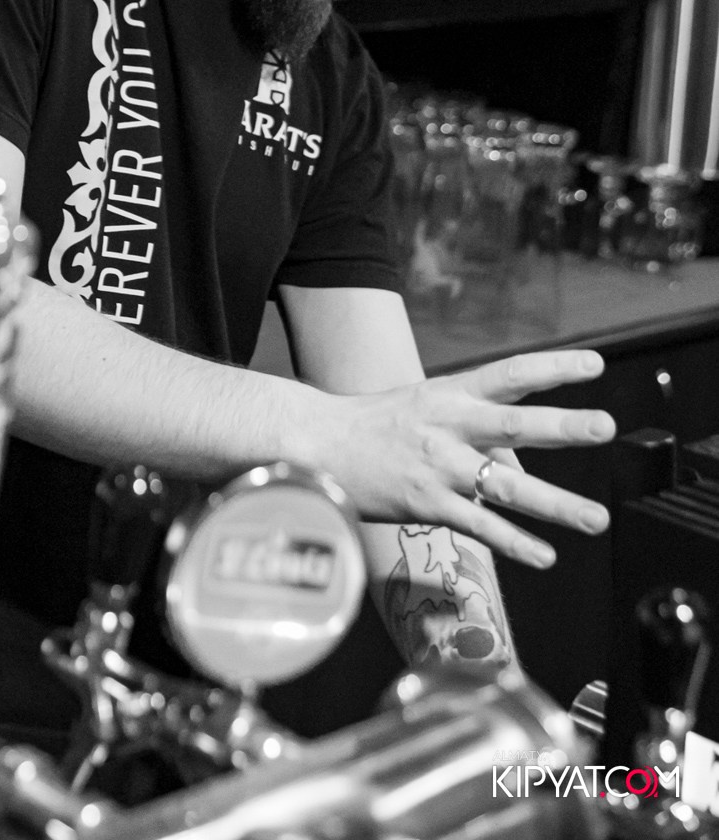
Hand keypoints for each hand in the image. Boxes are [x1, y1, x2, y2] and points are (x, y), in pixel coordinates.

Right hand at [322, 349, 614, 567]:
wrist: (317, 444)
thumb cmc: (377, 426)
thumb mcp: (429, 410)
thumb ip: (479, 436)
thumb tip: (524, 473)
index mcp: (453, 392)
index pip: (511, 373)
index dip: (554, 367)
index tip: (596, 365)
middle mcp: (450, 425)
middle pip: (515, 422)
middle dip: (563, 426)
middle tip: (604, 425)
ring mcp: (439, 465)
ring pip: (507, 486)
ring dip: (556, 504)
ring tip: (596, 518)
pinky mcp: (426, 503)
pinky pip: (479, 525)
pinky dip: (514, 543)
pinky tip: (545, 556)